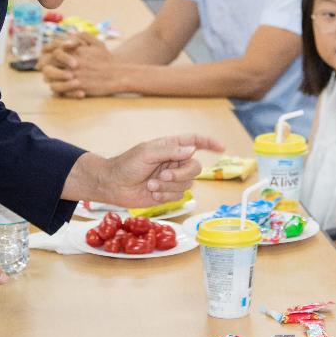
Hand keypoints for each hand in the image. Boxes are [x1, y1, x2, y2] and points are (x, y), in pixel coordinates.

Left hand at [40, 33, 119, 97]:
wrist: (118, 76)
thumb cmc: (107, 60)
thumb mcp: (98, 43)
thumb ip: (84, 36)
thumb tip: (71, 34)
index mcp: (76, 50)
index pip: (54, 48)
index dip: (46, 51)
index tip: (44, 54)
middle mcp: (73, 62)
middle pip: (49, 61)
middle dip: (43, 64)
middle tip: (41, 67)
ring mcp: (74, 75)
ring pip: (51, 76)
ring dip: (47, 77)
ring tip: (48, 78)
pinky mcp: (77, 87)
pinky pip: (59, 88)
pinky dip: (55, 88)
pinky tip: (57, 87)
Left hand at [63, 134, 225, 207]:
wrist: (113, 185)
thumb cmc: (126, 164)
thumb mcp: (147, 152)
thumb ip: (170, 150)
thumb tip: (191, 149)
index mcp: (170, 147)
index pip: (195, 141)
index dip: (209, 143)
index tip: (222, 147)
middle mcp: (174, 161)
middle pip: (195, 167)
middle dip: (180, 174)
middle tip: (163, 176)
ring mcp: (172, 178)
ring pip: (188, 183)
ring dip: (169, 186)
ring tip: (151, 184)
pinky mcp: (168, 193)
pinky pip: (179, 196)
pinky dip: (166, 195)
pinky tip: (152, 192)